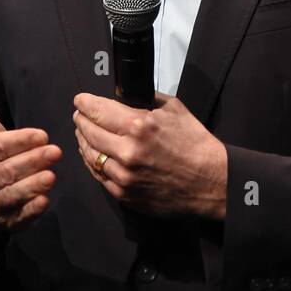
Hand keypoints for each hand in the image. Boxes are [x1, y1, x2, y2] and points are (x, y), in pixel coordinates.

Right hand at [0, 89, 62, 235]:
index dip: (20, 141)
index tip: (42, 135)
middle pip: (8, 170)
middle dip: (33, 161)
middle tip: (55, 152)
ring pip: (12, 194)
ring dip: (32, 186)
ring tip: (51, 177)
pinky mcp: (5, 221)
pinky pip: (17, 217)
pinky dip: (30, 211)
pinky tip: (44, 202)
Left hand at [73, 91, 226, 220]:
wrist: (211, 182)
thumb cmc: (196, 145)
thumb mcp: (175, 109)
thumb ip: (147, 100)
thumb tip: (125, 96)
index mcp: (140, 126)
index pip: (98, 111)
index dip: (84, 103)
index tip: (80, 100)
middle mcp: (128, 151)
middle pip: (89, 131)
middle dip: (81, 120)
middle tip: (79, 115)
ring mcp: (125, 176)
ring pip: (90, 155)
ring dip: (83, 141)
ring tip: (82, 133)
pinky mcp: (125, 194)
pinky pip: (99, 176)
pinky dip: (92, 163)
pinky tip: (93, 155)